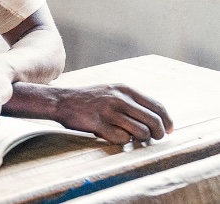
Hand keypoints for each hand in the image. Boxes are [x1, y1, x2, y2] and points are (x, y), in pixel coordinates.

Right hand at [54, 84, 173, 143]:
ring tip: (135, 139)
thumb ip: (131, 100)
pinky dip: (123, 142)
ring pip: (141, 132)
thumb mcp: (112, 91)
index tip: (169, 130)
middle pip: (153, 121)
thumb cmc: (89, 98)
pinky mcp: (99, 124)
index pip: (157, 106)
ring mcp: (109, 111)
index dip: (167, 121)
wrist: (61, 100)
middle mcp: (119, 98)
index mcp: (125, 89)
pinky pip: (122, 139)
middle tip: (155, 138)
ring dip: (141, 139)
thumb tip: (156, 118)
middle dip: (158, 133)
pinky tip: (116, 136)